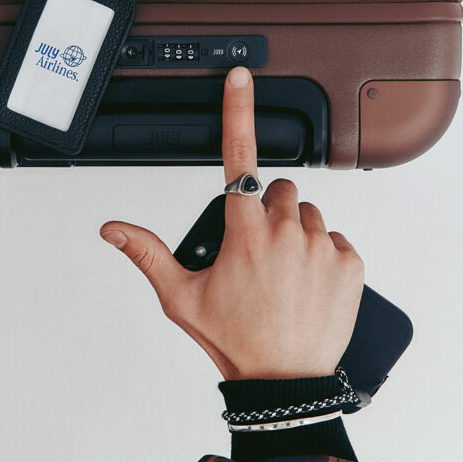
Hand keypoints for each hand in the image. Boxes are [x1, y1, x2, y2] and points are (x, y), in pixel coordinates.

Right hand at [99, 66, 363, 379]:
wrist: (285, 384)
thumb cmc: (233, 341)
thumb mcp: (181, 298)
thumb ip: (148, 254)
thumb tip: (113, 229)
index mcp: (243, 232)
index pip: (238, 156)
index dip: (238, 109)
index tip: (241, 76)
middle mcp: (284, 230)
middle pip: (275, 188)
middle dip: (264, 208)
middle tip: (255, 251)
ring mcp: (321, 245)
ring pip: (306, 213)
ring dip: (293, 231)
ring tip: (282, 274)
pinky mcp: (349, 262)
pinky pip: (334, 240)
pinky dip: (321, 255)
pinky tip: (306, 284)